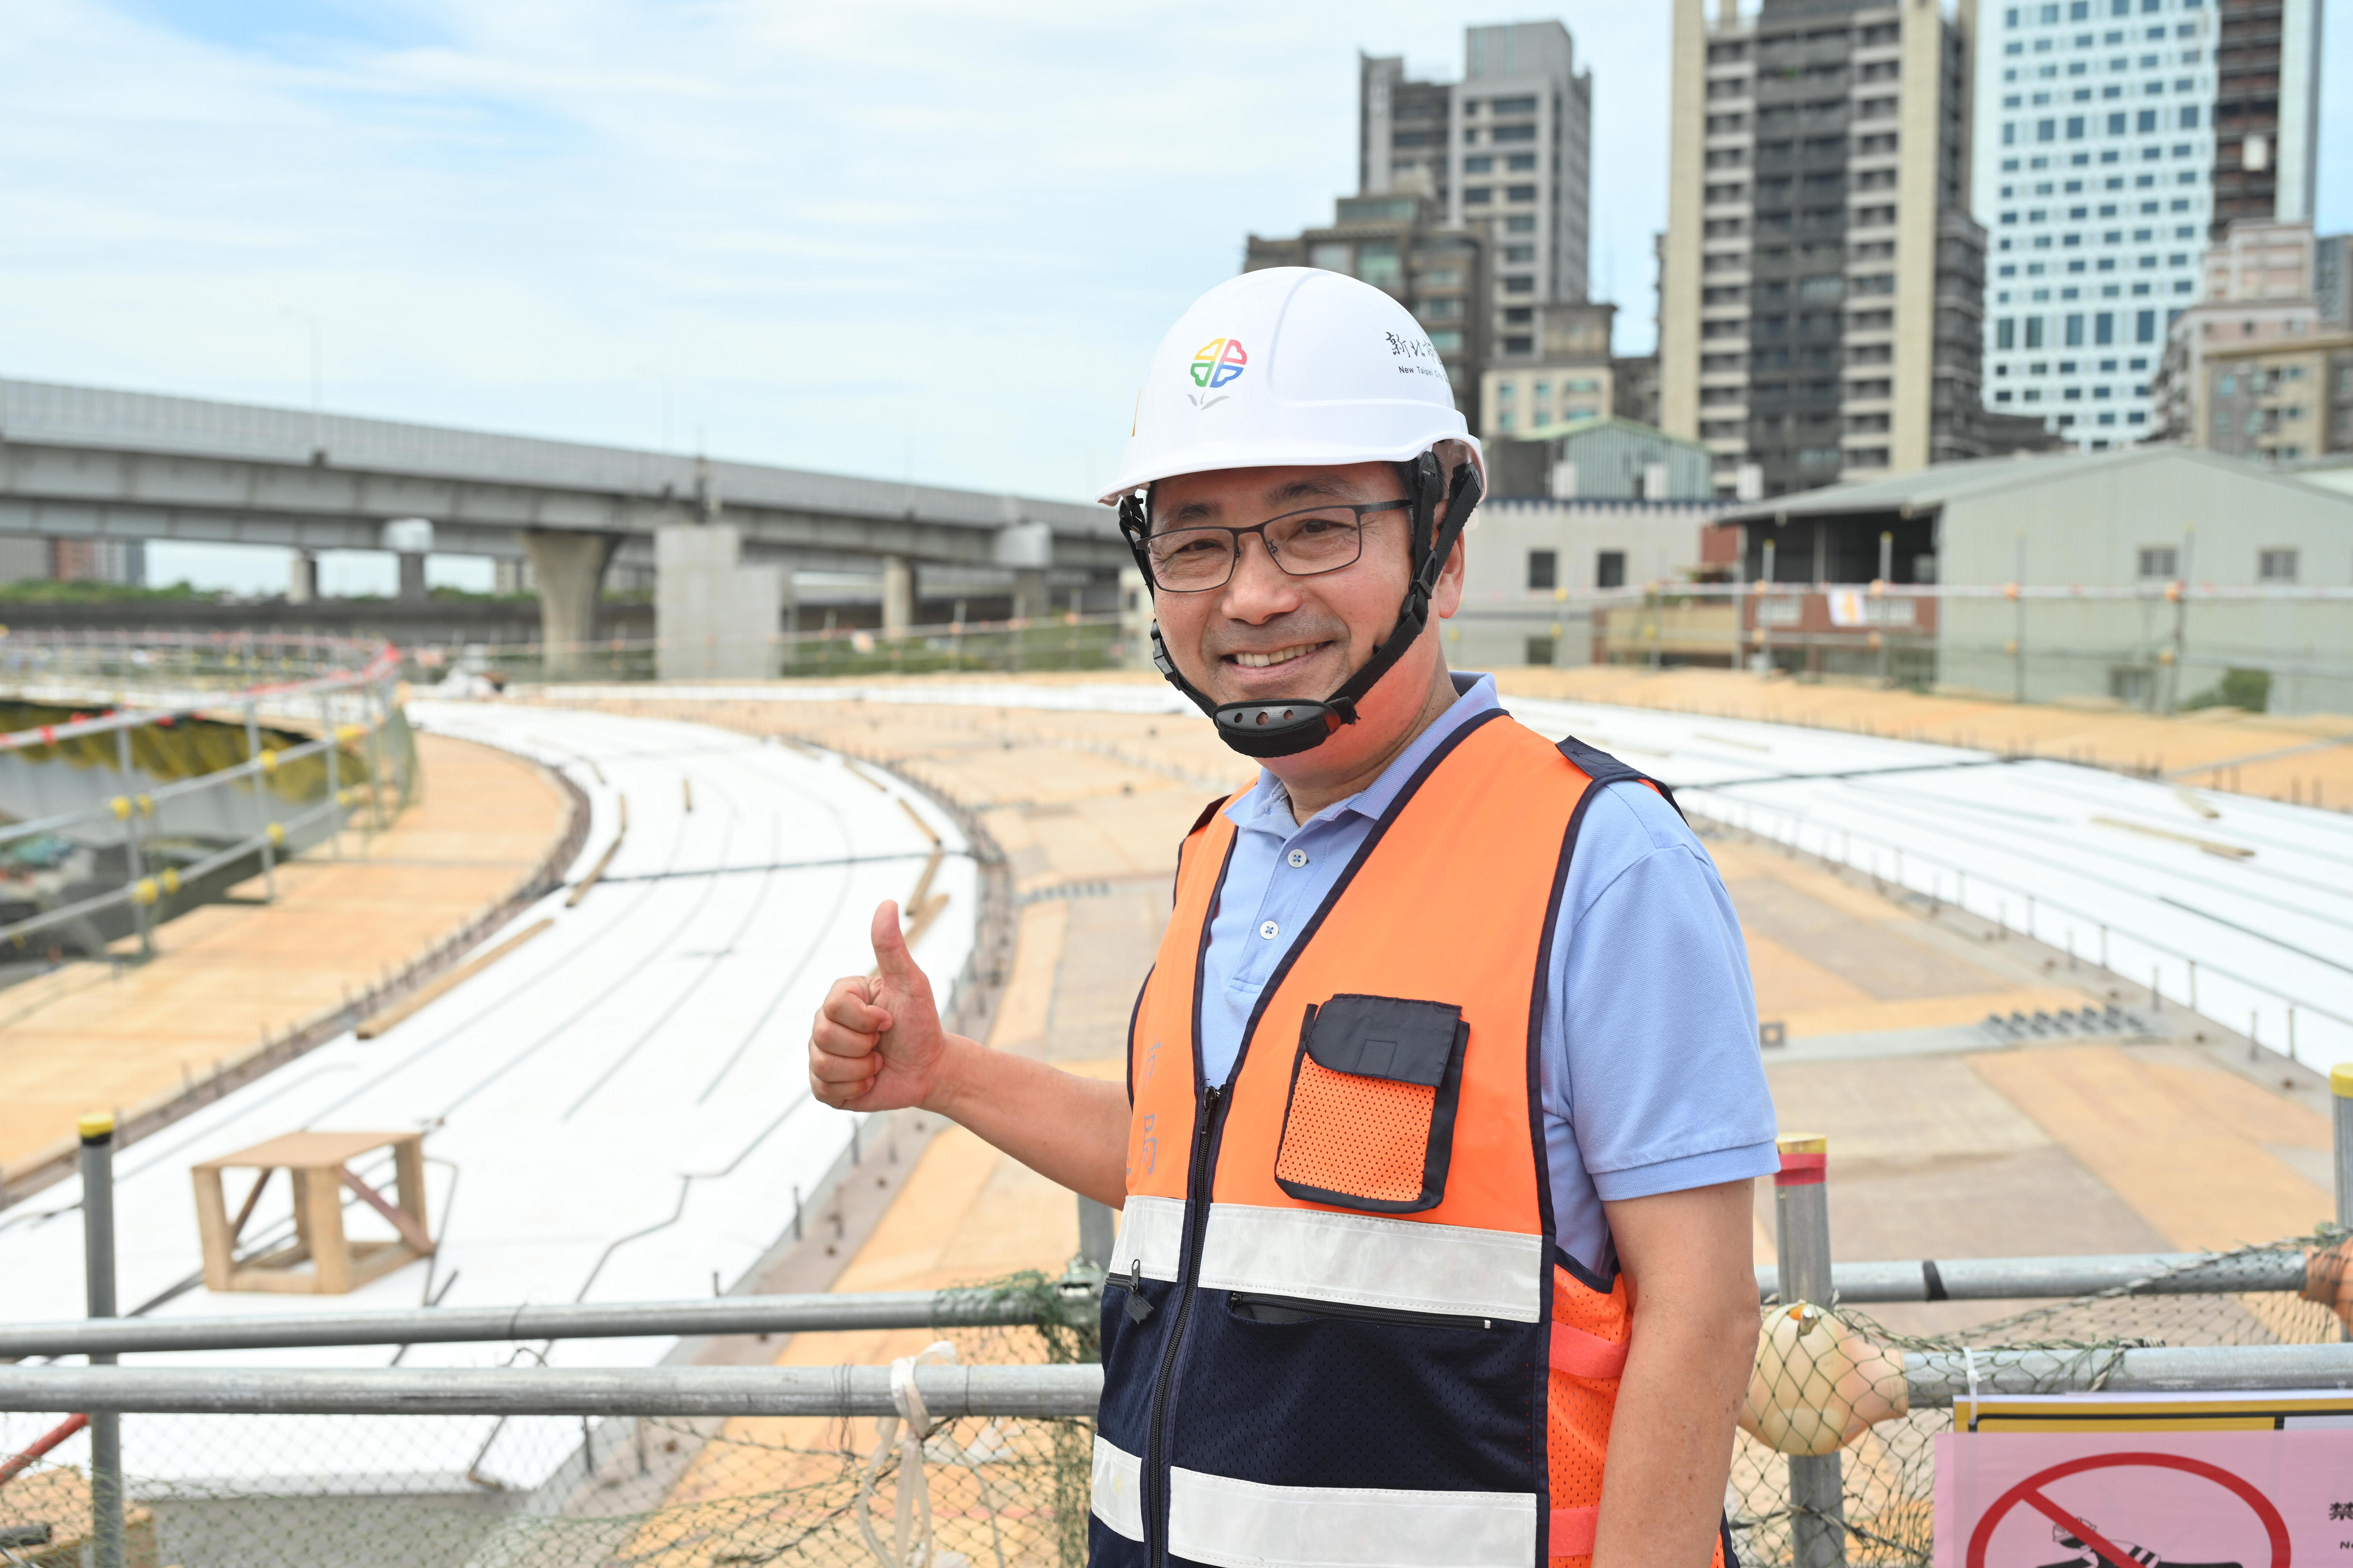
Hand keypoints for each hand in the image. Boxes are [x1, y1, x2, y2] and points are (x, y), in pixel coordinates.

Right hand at [809, 900, 958, 1111]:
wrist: (929, 1069)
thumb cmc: (921, 1024)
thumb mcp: (911, 983)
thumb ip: (892, 947)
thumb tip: (887, 902)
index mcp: (841, 996)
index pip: (834, 1007)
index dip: (867, 1019)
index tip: (889, 1020)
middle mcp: (824, 1023)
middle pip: (824, 1036)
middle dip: (865, 1045)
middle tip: (883, 1043)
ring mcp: (821, 1054)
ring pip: (824, 1065)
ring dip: (863, 1069)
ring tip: (877, 1062)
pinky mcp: (824, 1085)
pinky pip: (824, 1090)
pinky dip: (855, 1089)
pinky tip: (869, 1080)